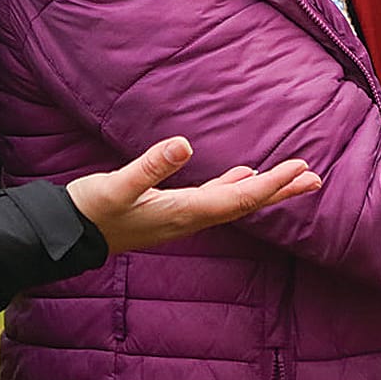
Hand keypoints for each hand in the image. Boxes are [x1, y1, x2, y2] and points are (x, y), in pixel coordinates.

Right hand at [64, 136, 321, 255]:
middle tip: (315, 178)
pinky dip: (234, 187)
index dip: (272, 186)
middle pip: (246, 205)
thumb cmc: (90, 210)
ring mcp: (180, 216)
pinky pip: (214, 198)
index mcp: (184, 212)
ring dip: (263, 190)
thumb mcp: (118, 184)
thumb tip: (183, 144)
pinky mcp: (169, 210)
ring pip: (233, 202)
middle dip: (280, 191)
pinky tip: (242, 178)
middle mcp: (189, 218)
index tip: (302, 171)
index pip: (239, 200)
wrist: (65, 235)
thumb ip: (150, 165)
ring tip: (292, 178)